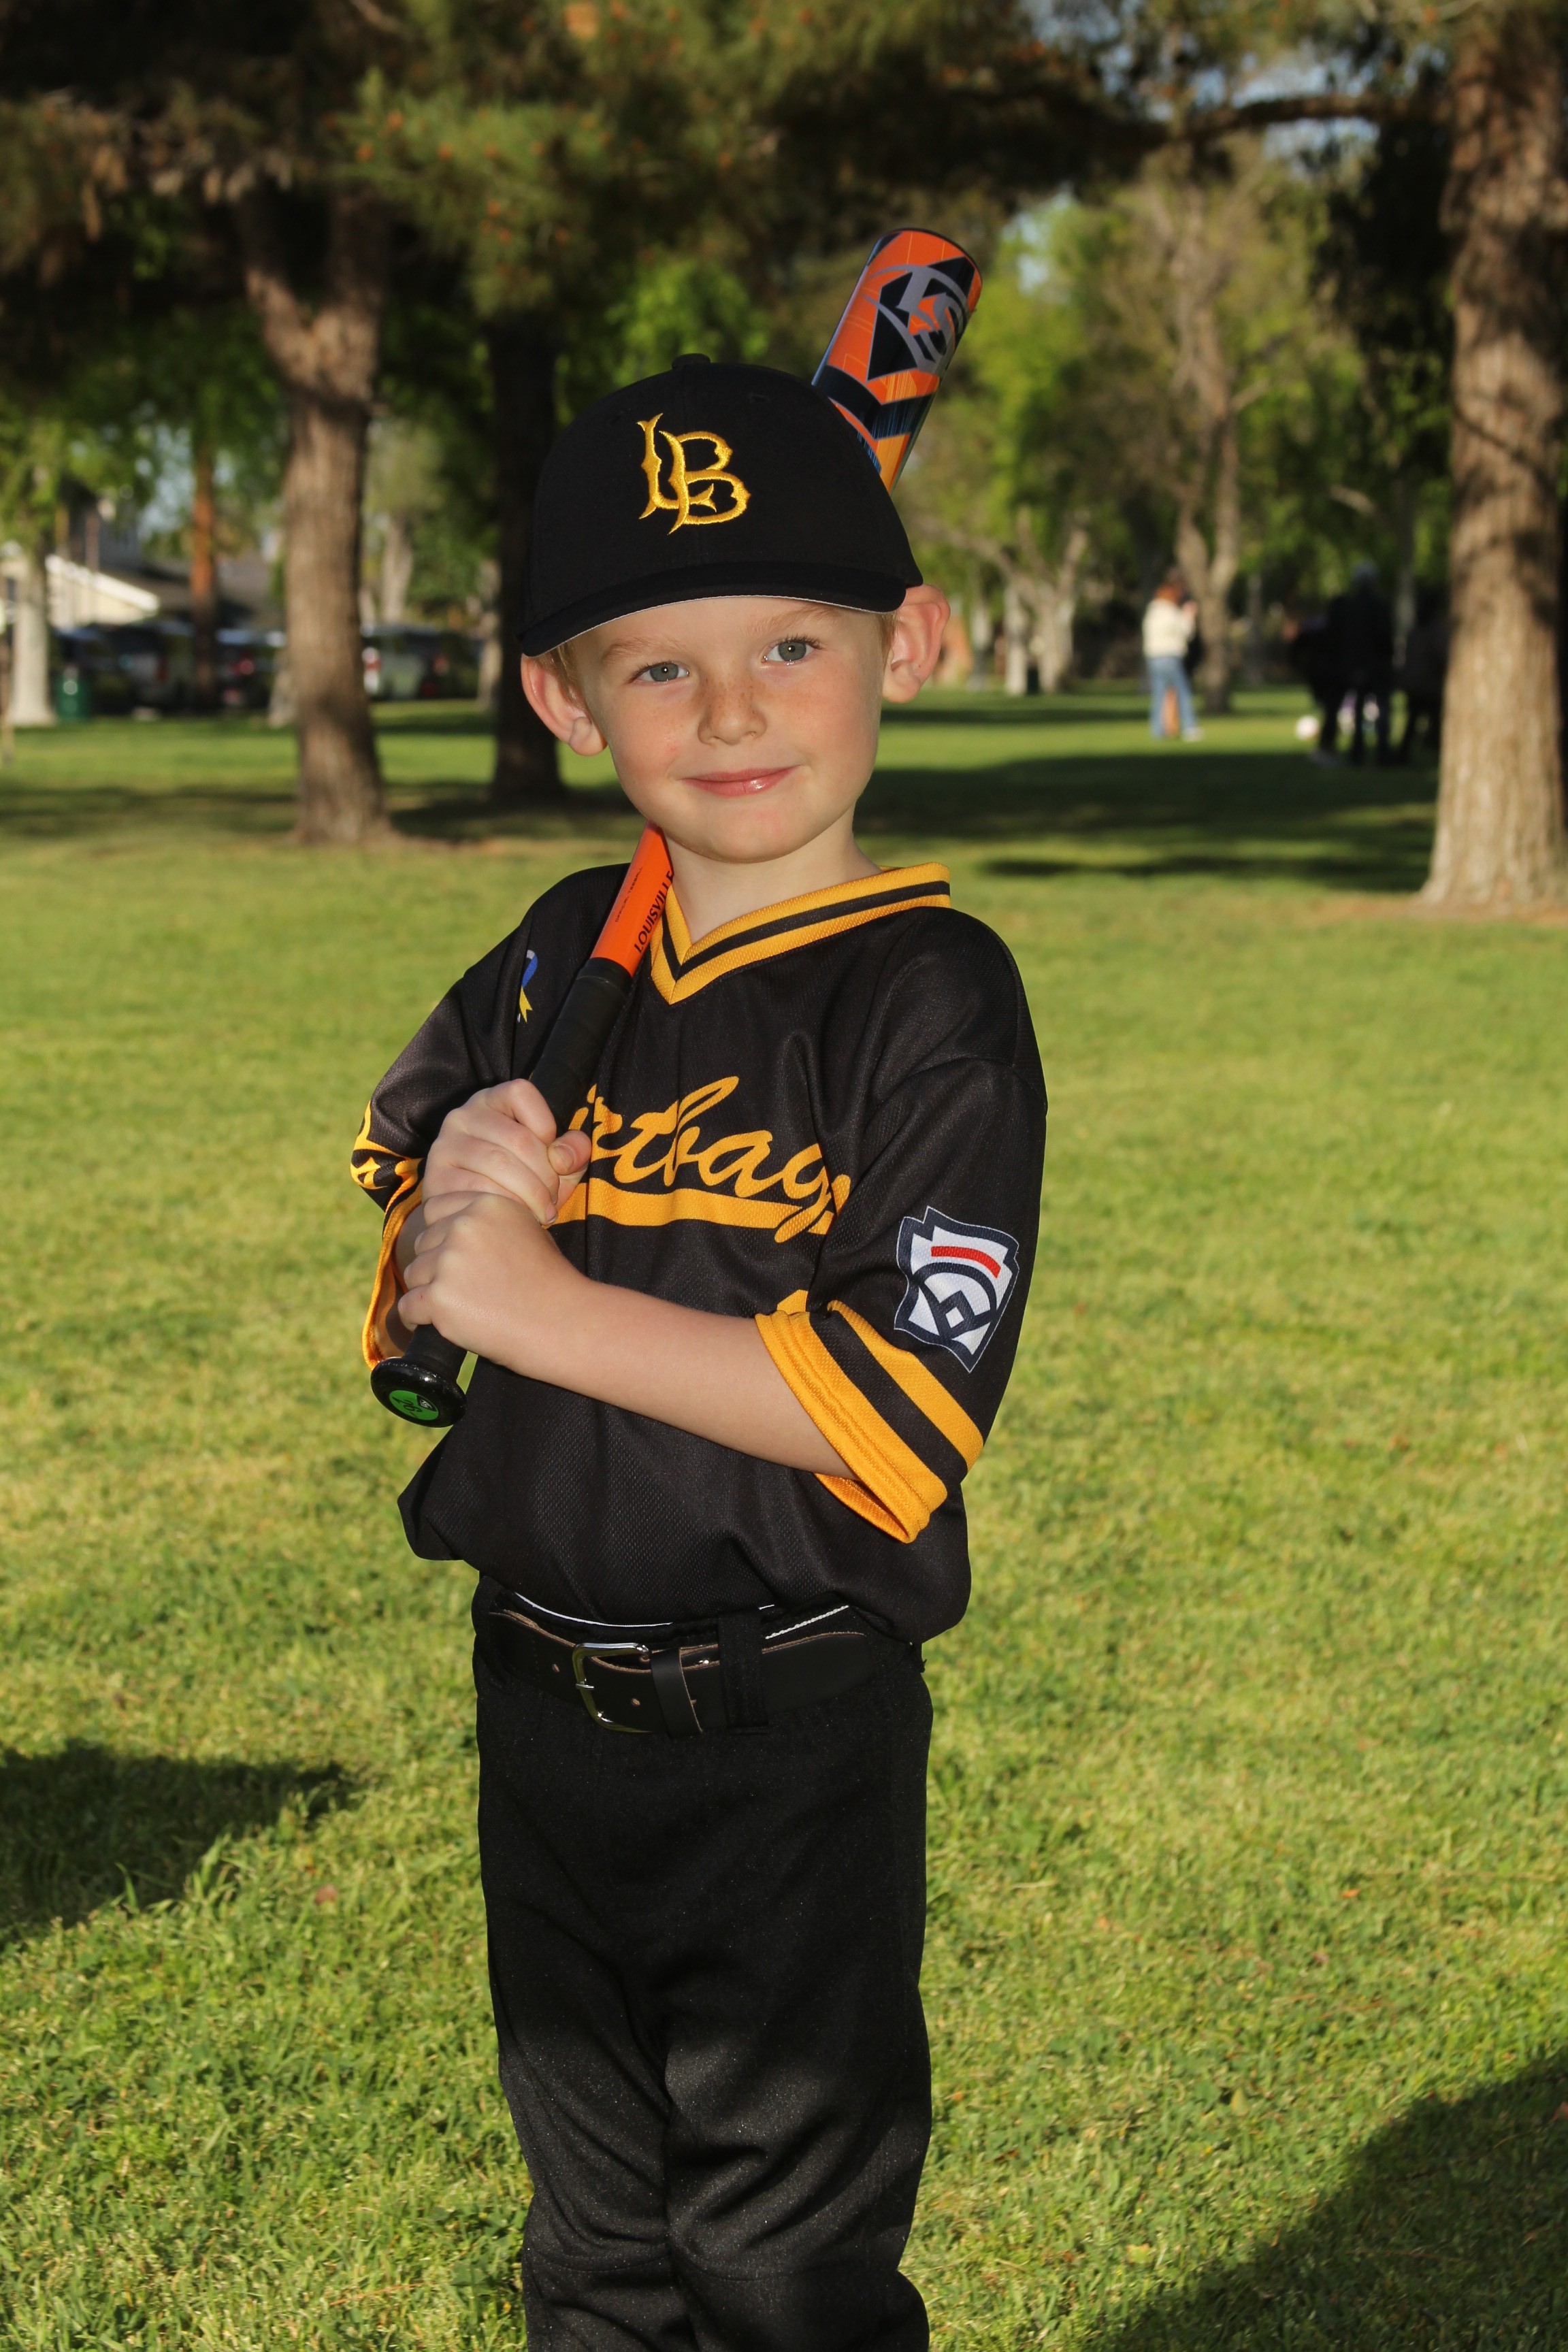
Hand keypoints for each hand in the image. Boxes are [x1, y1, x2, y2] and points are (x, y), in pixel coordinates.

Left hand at [400, 1191, 581, 1370]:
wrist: (562, 1323)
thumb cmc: (548, 1282)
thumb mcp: (526, 1231)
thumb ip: (487, 1222)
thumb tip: (447, 1231)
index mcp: (486, 1205)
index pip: (435, 1209)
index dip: (441, 1234)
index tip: (455, 1256)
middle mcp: (464, 1226)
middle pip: (423, 1243)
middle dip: (436, 1265)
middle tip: (464, 1289)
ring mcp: (449, 1261)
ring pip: (414, 1274)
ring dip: (429, 1291)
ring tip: (458, 1308)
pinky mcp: (439, 1297)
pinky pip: (408, 1306)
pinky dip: (417, 1318)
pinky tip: (436, 1323)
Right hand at [423, 1079, 590, 1223]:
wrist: (475, 1215)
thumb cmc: (522, 1181)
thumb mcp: (554, 1162)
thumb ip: (572, 1151)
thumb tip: (562, 1158)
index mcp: (491, 1101)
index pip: (521, 1093)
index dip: (546, 1124)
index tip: (553, 1157)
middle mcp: (462, 1117)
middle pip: (517, 1138)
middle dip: (546, 1177)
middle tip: (553, 1202)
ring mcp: (445, 1146)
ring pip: (498, 1164)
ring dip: (530, 1196)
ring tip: (542, 1213)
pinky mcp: (436, 1179)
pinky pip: (477, 1190)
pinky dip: (505, 1208)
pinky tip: (516, 1218)